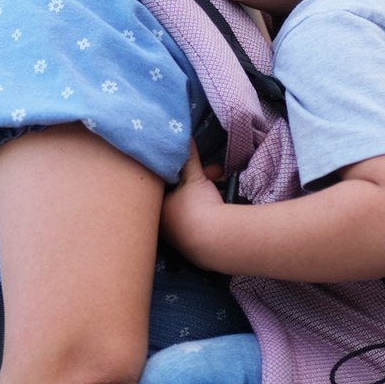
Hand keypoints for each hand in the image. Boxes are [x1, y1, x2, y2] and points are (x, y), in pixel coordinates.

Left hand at [161, 142, 225, 261]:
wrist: (215, 240)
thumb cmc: (196, 207)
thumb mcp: (194, 177)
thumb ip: (188, 159)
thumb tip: (184, 138)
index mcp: (158, 209)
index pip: (166, 185)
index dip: (182, 172)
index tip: (196, 166)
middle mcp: (166, 225)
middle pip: (182, 197)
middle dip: (199, 182)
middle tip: (216, 173)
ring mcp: (181, 237)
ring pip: (194, 209)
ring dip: (209, 195)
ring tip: (225, 183)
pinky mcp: (197, 246)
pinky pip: (203, 222)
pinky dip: (213, 210)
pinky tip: (227, 201)